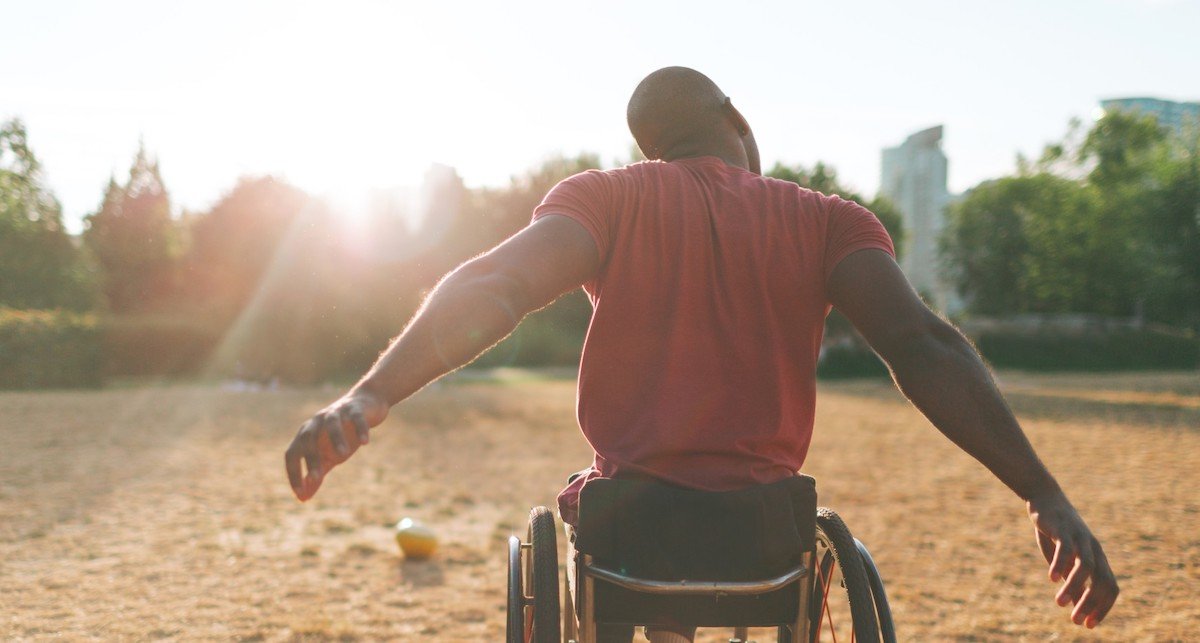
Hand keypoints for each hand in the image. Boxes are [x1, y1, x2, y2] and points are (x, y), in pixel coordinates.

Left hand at [285, 387, 388, 500]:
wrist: (366, 406)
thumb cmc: (344, 434)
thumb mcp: (329, 456)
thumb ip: (316, 474)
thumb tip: (302, 498)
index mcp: (306, 434)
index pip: (292, 454)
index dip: (294, 474)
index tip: (300, 494)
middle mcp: (317, 422)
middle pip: (308, 439)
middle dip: (311, 458)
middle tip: (317, 478)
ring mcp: (336, 413)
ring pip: (331, 425)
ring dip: (335, 439)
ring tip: (342, 456)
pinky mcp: (355, 409)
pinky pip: (356, 418)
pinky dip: (360, 429)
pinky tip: (365, 442)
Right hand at [1027, 491, 1118, 627]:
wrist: (1045, 498)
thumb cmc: (1054, 531)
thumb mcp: (1063, 559)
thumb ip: (1071, 580)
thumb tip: (1077, 606)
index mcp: (1097, 557)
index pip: (1110, 587)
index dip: (1103, 607)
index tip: (1088, 625)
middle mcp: (1094, 549)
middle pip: (1101, 581)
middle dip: (1091, 604)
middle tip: (1076, 621)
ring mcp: (1080, 538)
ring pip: (1086, 567)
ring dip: (1074, 587)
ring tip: (1058, 603)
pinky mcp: (1064, 529)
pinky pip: (1066, 550)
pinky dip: (1060, 565)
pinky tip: (1051, 578)